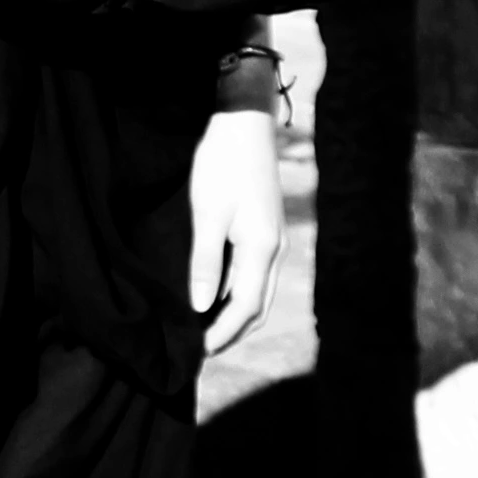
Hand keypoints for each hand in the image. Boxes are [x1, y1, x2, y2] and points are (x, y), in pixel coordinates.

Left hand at [188, 104, 282, 360]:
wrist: (245, 124)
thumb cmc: (222, 166)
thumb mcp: (208, 214)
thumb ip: (206, 262)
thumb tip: (202, 307)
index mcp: (262, 250)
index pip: (246, 308)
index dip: (224, 333)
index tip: (201, 352)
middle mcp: (275, 250)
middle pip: (259, 307)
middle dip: (234, 332)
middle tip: (204, 350)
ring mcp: (275, 240)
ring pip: (260, 292)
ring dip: (238, 315)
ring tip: (209, 329)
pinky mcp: (267, 229)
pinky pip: (257, 275)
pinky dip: (240, 293)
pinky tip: (219, 295)